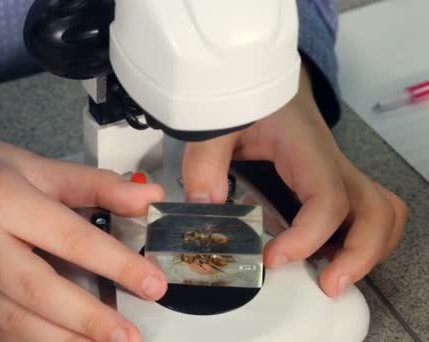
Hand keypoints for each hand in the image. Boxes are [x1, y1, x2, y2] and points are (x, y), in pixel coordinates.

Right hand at [0, 128, 166, 341]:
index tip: (152, 284)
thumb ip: (93, 185)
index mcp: (1, 198)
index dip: (115, 264)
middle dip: (87, 319)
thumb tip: (146, 198)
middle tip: (130, 336)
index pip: (68, 237)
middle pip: (36, 289)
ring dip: (63, 341)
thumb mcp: (33, 165)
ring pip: (13, 321)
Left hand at [181, 66, 407, 296]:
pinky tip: (327, 255)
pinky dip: (360, 239)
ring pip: (383, 212)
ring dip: (368, 249)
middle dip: (360, 254)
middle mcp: (331, 163)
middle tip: (328, 286)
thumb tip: (206, 210)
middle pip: (377, 211)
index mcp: (306, 150)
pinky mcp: (331, 179)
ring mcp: (336, 171)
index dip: (308, 237)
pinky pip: (366, 211)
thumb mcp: (216, 124)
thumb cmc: (242, 96)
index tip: (273, 259)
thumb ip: (206, 163)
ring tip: (333, 277)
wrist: (258, 75)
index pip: (327, 199)